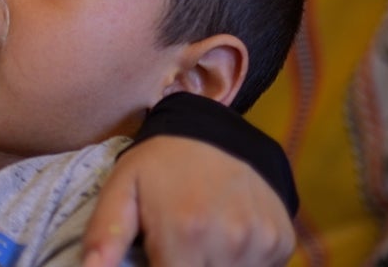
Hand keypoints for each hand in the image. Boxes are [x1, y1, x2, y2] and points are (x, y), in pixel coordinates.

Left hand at [82, 136, 294, 265]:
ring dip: (212, 266)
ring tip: (197, 241)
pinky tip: (223, 239)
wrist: (214, 134)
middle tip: (176, 247)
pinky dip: (239, 263)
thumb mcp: (122, 189)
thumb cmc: (159, 165)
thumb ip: (105, 235)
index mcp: (187, 233)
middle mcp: (231, 240)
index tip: (157, 255)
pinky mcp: (282, 242)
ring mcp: (261, 242)